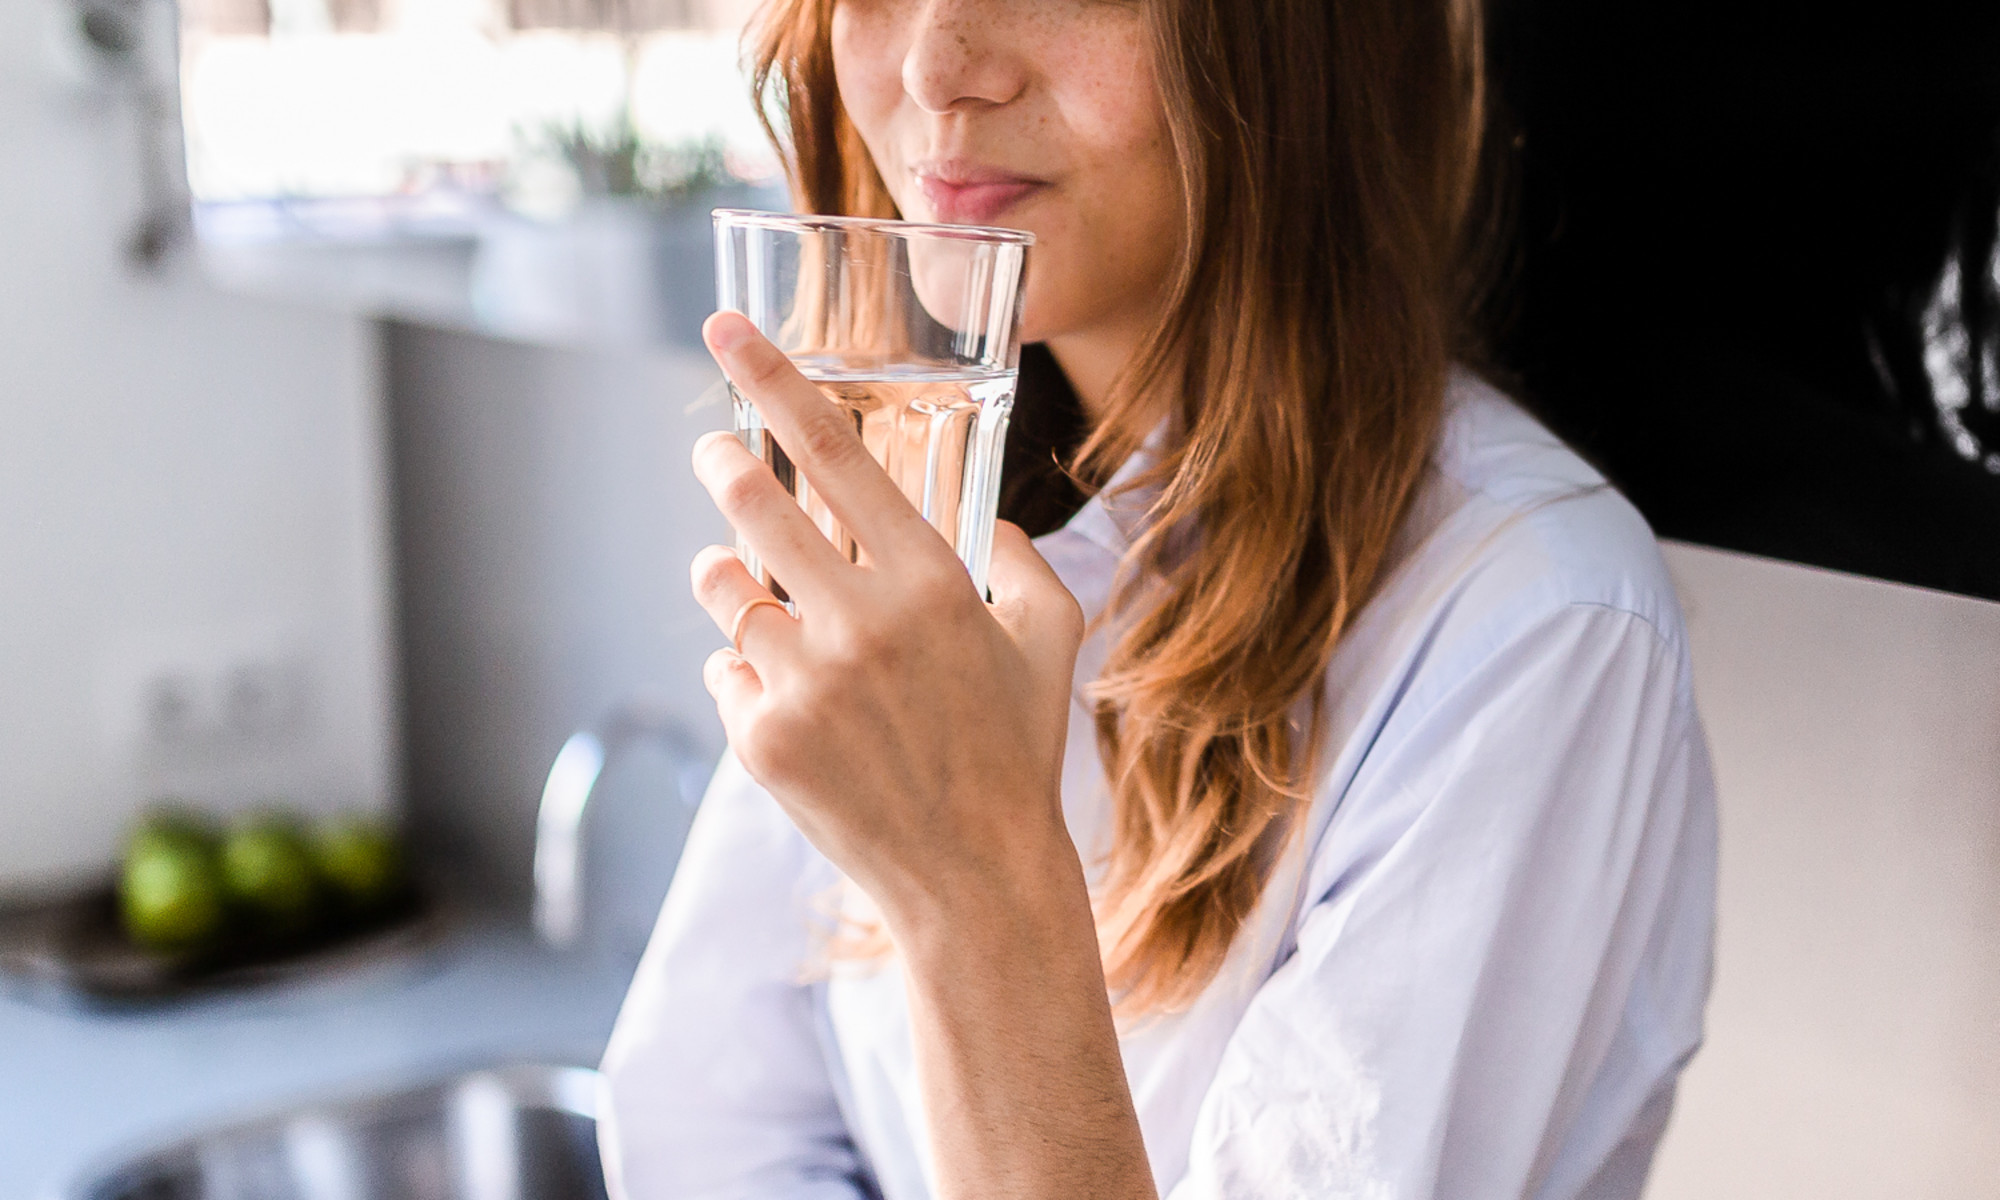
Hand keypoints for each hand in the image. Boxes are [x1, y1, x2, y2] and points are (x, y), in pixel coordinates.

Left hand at [689, 311, 1087, 927]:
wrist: (975, 878)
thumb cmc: (1017, 749)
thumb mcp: (1049, 639)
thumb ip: (1020, 558)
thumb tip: (979, 518)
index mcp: (931, 581)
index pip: (836, 452)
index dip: (774, 378)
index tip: (726, 329)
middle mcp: (859, 623)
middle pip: (752, 504)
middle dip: (722, 463)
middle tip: (715, 452)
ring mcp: (803, 685)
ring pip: (720, 587)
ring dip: (728, 575)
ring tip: (755, 590)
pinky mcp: (762, 741)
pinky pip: (723, 671)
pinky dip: (746, 672)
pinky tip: (791, 698)